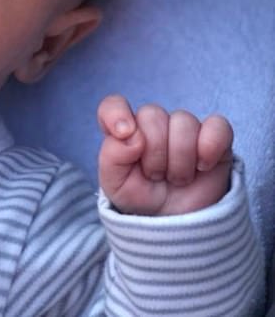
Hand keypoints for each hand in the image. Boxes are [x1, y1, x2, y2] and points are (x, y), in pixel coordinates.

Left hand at [98, 95, 233, 215]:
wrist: (176, 225)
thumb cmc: (141, 198)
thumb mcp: (115, 184)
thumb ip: (113, 155)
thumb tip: (130, 134)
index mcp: (125, 130)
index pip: (114, 105)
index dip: (117, 114)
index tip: (123, 133)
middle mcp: (153, 124)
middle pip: (152, 114)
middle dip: (154, 153)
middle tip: (156, 175)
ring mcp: (185, 128)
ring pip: (183, 122)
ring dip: (179, 159)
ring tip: (177, 178)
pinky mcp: (215, 137)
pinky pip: (218, 126)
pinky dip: (210, 146)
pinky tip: (202, 166)